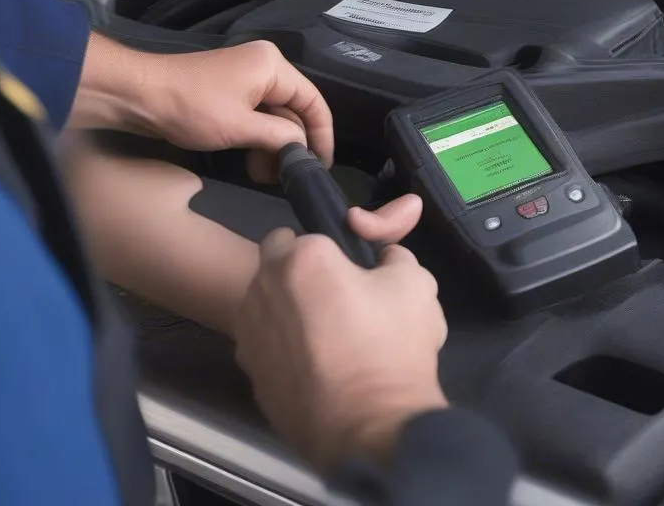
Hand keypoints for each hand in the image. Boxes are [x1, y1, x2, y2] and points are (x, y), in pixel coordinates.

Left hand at [74, 35, 334, 180]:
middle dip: (290, 145)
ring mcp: (246, 77)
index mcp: (273, 66)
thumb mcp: (240, 128)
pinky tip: (250, 161)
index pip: (313, 101)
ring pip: (274, 116)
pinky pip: (256, 115)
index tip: (321, 166)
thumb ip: (279, 136)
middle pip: (294, 109)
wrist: (137, 95)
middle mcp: (265, 66)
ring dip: (272, 146)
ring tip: (261, 174)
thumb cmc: (191, 108)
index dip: (322, 135)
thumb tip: (302, 148)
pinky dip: (256, 138)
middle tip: (283, 177)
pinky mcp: (229, 90)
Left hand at [234, 194, 448, 472]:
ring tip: (329, 334)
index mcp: (301, 257)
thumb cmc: (391, 349)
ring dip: (288, 307)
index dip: (336, 250)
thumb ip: (395, 254)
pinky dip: (283, 347)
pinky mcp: (250, 375)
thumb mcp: (415, 285)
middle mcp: (262, 288)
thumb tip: (385, 254)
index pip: (309, 233)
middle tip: (340, 296)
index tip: (356, 270)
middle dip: (302, 270)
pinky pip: (265, 344)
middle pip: (277, 263)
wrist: (372, 431)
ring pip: (266, 303)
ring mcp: (248, 335)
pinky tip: (316, 366)